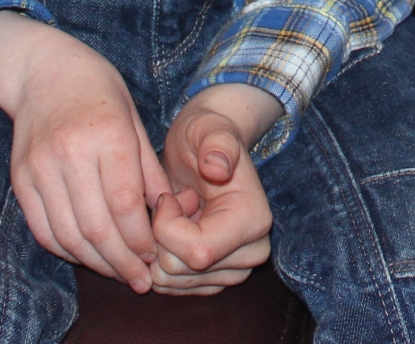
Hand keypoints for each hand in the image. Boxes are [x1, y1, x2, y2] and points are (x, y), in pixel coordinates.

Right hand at [0, 10, 170, 291]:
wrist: (41, 69)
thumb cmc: (99, 90)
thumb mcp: (135, 120)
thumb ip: (150, 171)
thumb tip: (170, 217)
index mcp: (106, 135)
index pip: (124, 204)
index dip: (141, 240)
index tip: (156, 256)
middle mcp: (69, 153)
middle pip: (95, 227)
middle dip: (122, 262)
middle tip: (141, 280)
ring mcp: (39, 167)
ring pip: (67, 235)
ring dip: (94, 263)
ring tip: (117, 273)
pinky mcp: (20, 178)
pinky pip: (42, 229)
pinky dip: (65, 250)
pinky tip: (86, 256)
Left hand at [150, 83, 280, 294]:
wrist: (206, 151)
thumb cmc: (204, 136)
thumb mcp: (206, 128)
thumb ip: (215, 143)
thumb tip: (217, 168)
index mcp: (254, 221)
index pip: (197, 252)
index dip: (166, 227)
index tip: (166, 196)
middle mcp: (252, 253)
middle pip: (180, 271)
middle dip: (160, 236)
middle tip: (175, 202)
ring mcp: (235, 271)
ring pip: (171, 282)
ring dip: (160, 247)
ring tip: (178, 214)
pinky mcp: (216, 280)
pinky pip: (170, 286)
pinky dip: (161, 258)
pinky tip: (174, 230)